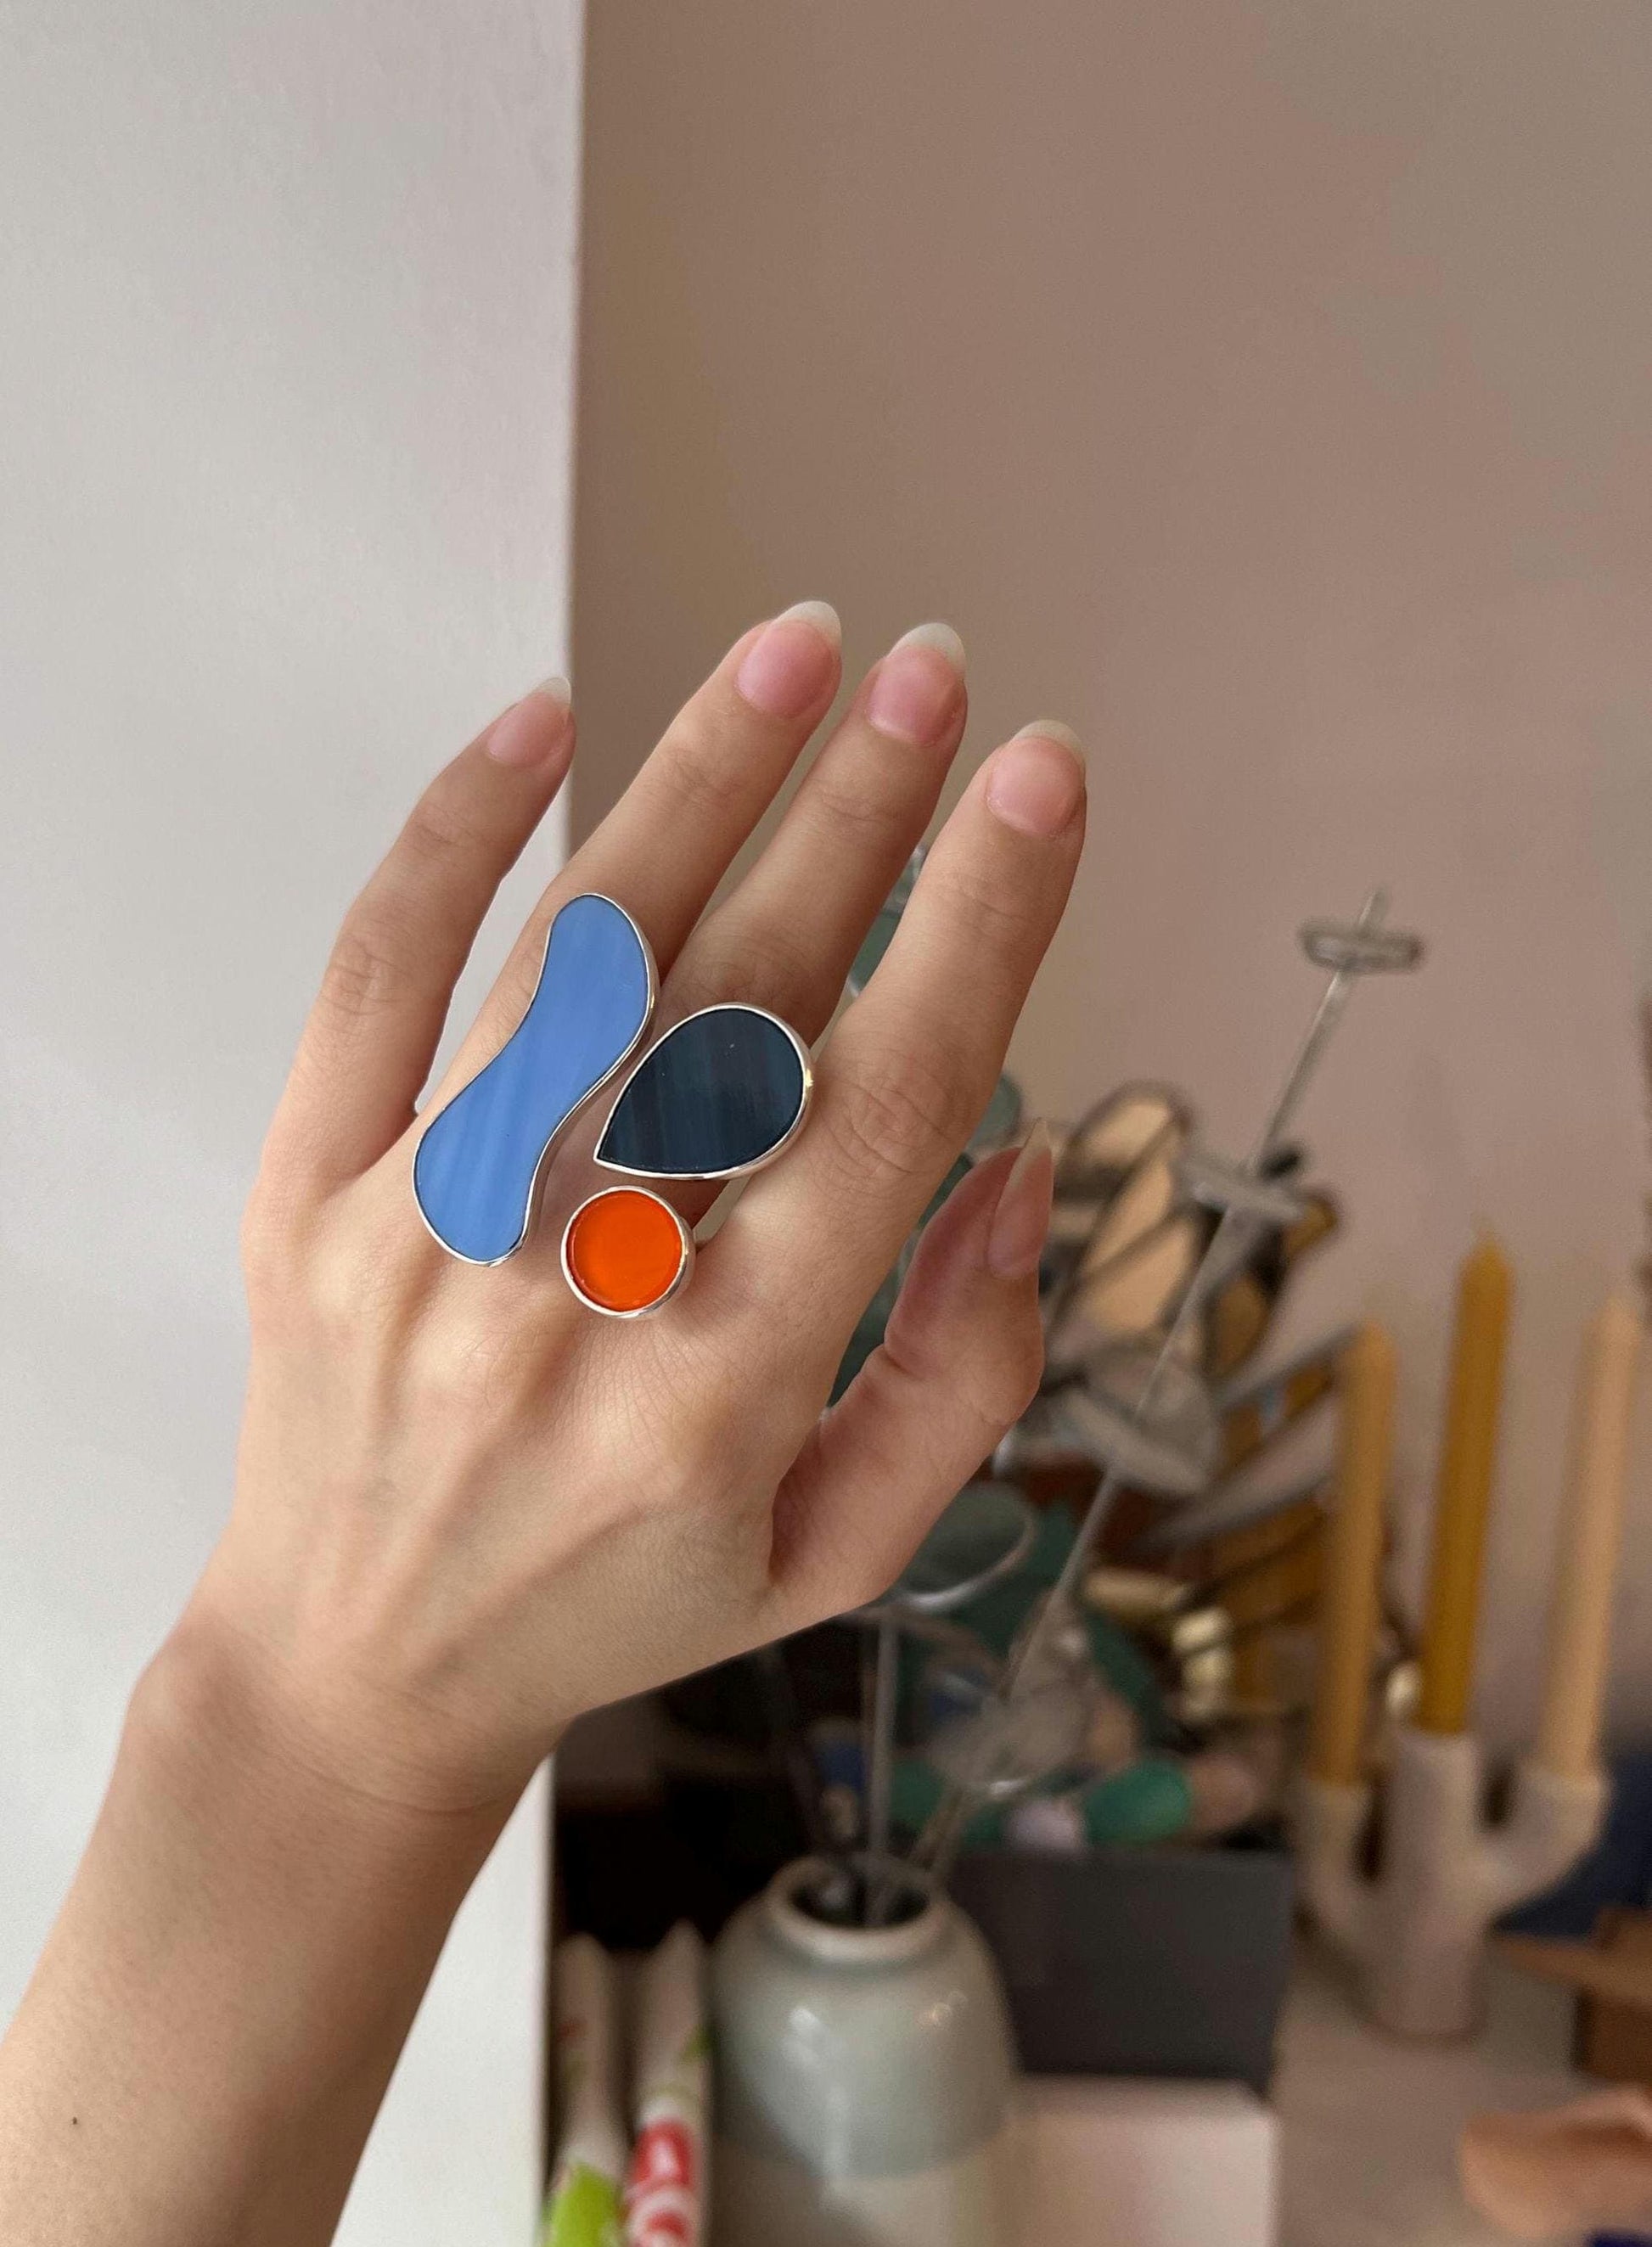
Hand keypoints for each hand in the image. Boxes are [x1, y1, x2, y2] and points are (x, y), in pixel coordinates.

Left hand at [184, 608, 1083, 1815]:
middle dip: (860, 814)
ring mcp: (420, 1233)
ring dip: (698, 782)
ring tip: (797, 653)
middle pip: (742, 1000)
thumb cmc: (617, 1604)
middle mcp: (570, 1298)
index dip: (979, 928)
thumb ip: (965, 1371)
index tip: (1041, 787)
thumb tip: (1015, 1162)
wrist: (357, 1669)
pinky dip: (455, 837)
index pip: (884, 1107)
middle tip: (938, 675)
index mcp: (723, 1394)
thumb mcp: (840, 1552)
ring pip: (580, 960)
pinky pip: (377, 980)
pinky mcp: (310, 1192)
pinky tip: (541, 723)